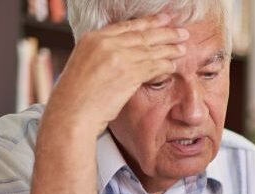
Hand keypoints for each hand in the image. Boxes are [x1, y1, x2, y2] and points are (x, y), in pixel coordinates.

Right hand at [43, 13, 188, 135]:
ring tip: (183, 47)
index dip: (148, 22)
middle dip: (165, 32)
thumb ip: (102, 54)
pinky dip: (165, 65)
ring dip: (170, 48)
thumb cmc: (76, 97)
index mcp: (92, 38)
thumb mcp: (84, 64)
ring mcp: (118, 57)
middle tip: (182, 32)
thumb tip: (122, 54)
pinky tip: (174, 65)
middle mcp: (105, 43)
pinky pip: (153, 66)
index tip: (162, 20)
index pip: (126, 26)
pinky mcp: (128, 73)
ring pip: (150, 49)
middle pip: (142, 34)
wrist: (71, 113)